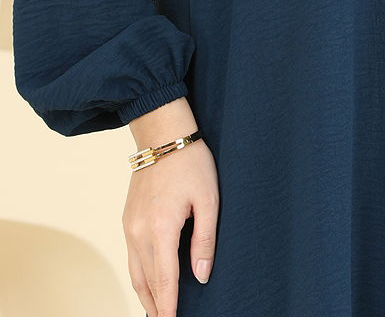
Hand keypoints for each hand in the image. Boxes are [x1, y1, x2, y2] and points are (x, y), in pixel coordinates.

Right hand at [122, 136, 218, 316]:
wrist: (162, 134)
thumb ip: (205, 239)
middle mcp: (139, 231)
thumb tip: (201, 275)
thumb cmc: (190, 162)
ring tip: (158, 312)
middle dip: (157, 306)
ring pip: (135, 272)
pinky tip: (148, 283)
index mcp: (161, 227)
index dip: (170, 306)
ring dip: (146, 295)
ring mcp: (129, 225)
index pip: (165, 279)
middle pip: (146, 281)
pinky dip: (139, 276)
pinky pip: (131, 257)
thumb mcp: (208, 199)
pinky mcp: (127, 219)